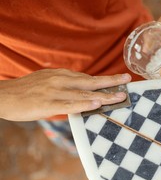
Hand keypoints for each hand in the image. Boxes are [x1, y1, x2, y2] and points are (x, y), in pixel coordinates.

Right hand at [0, 68, 130, 120]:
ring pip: (84, 93)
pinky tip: (96, 104)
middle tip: (128, 82)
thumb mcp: (49, 82)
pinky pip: (70, 104)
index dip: (106, 79)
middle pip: (91, 81)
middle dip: (111, 82)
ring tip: (119, 97)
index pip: (89, 78)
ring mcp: (55, 91)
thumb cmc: (28, 91)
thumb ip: (67, 86)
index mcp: (62, 75)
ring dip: (103, 95)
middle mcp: (60, 80)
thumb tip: (85, 94)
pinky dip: (84, 104)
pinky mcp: (48, 103)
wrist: (3, 96)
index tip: (122, 79)